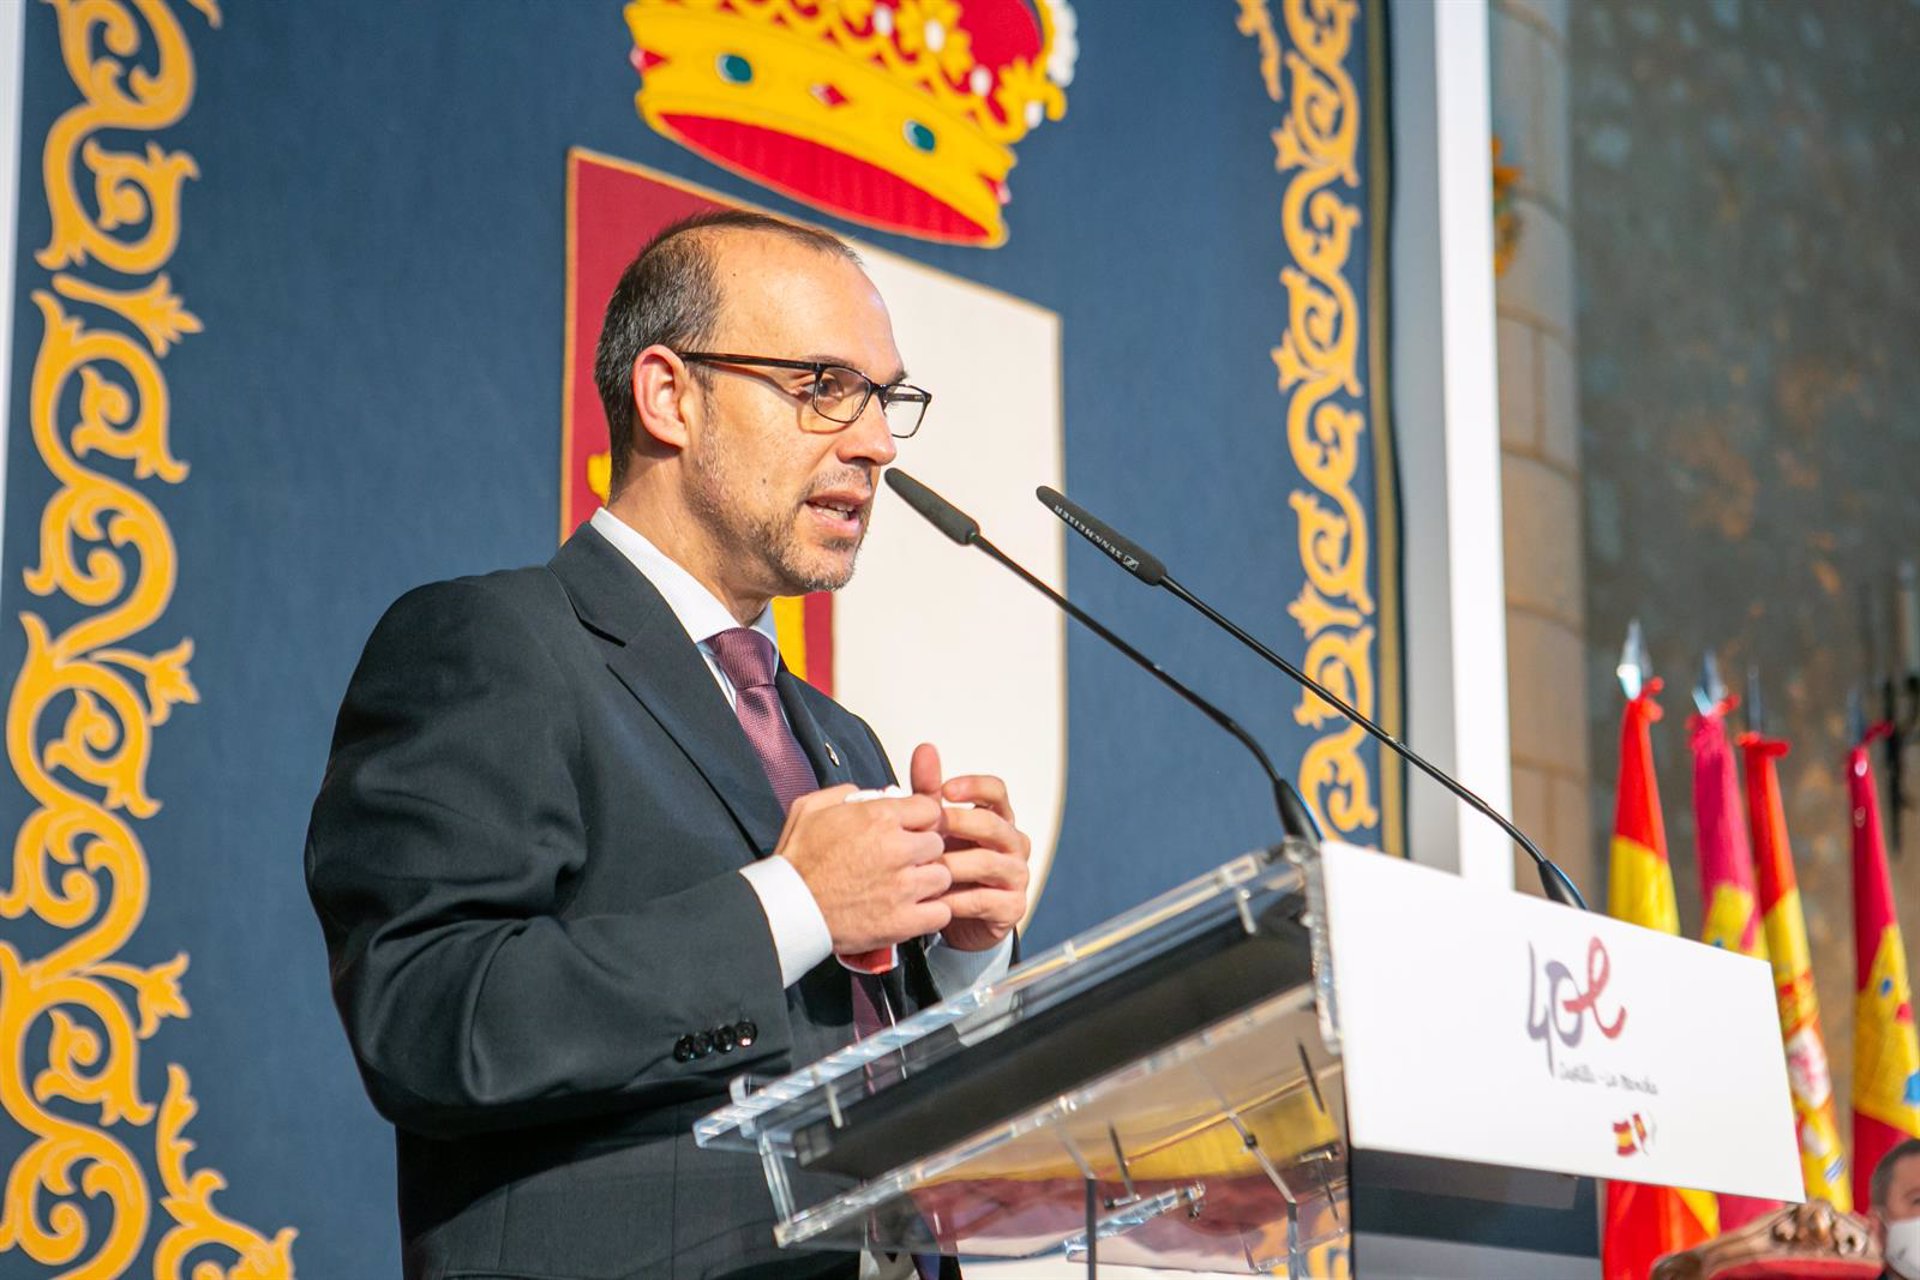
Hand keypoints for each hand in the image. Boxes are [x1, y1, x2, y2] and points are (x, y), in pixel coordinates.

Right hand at [774, 784, 953, 954]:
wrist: (787, 910)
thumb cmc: (796, 864)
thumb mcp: (810, 808)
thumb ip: (844, 793)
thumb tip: (866, 794)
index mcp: (878, 818)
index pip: (929, 809)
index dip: (919, 820)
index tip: (911, 830)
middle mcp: (896, 849)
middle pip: (937, 843)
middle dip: (923, 850)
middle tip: (904, 860)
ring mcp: (902, 887)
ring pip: (942, 876)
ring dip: (928, 881)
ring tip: (908, 887)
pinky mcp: (903, 920)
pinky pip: (940, 913)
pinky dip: (930, 913)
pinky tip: (914, 910)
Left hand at [910, 744, 1031, 952]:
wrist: (955, 918)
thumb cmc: (950, 864)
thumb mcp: (936, 828)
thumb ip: (929, 791)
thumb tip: (925, 749)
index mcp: (999, 818)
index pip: (996, 791)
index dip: (973, 786)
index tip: (945, 789)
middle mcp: (1013, 844)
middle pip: (993, 824)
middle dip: (959, 824)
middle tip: (930, 828)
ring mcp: (1016, 875)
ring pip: (988, 862)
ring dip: (953, 864)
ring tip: (925, 867)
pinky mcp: (1012, 907)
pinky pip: (983, 900)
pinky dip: (955, 898)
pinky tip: (933, 898)